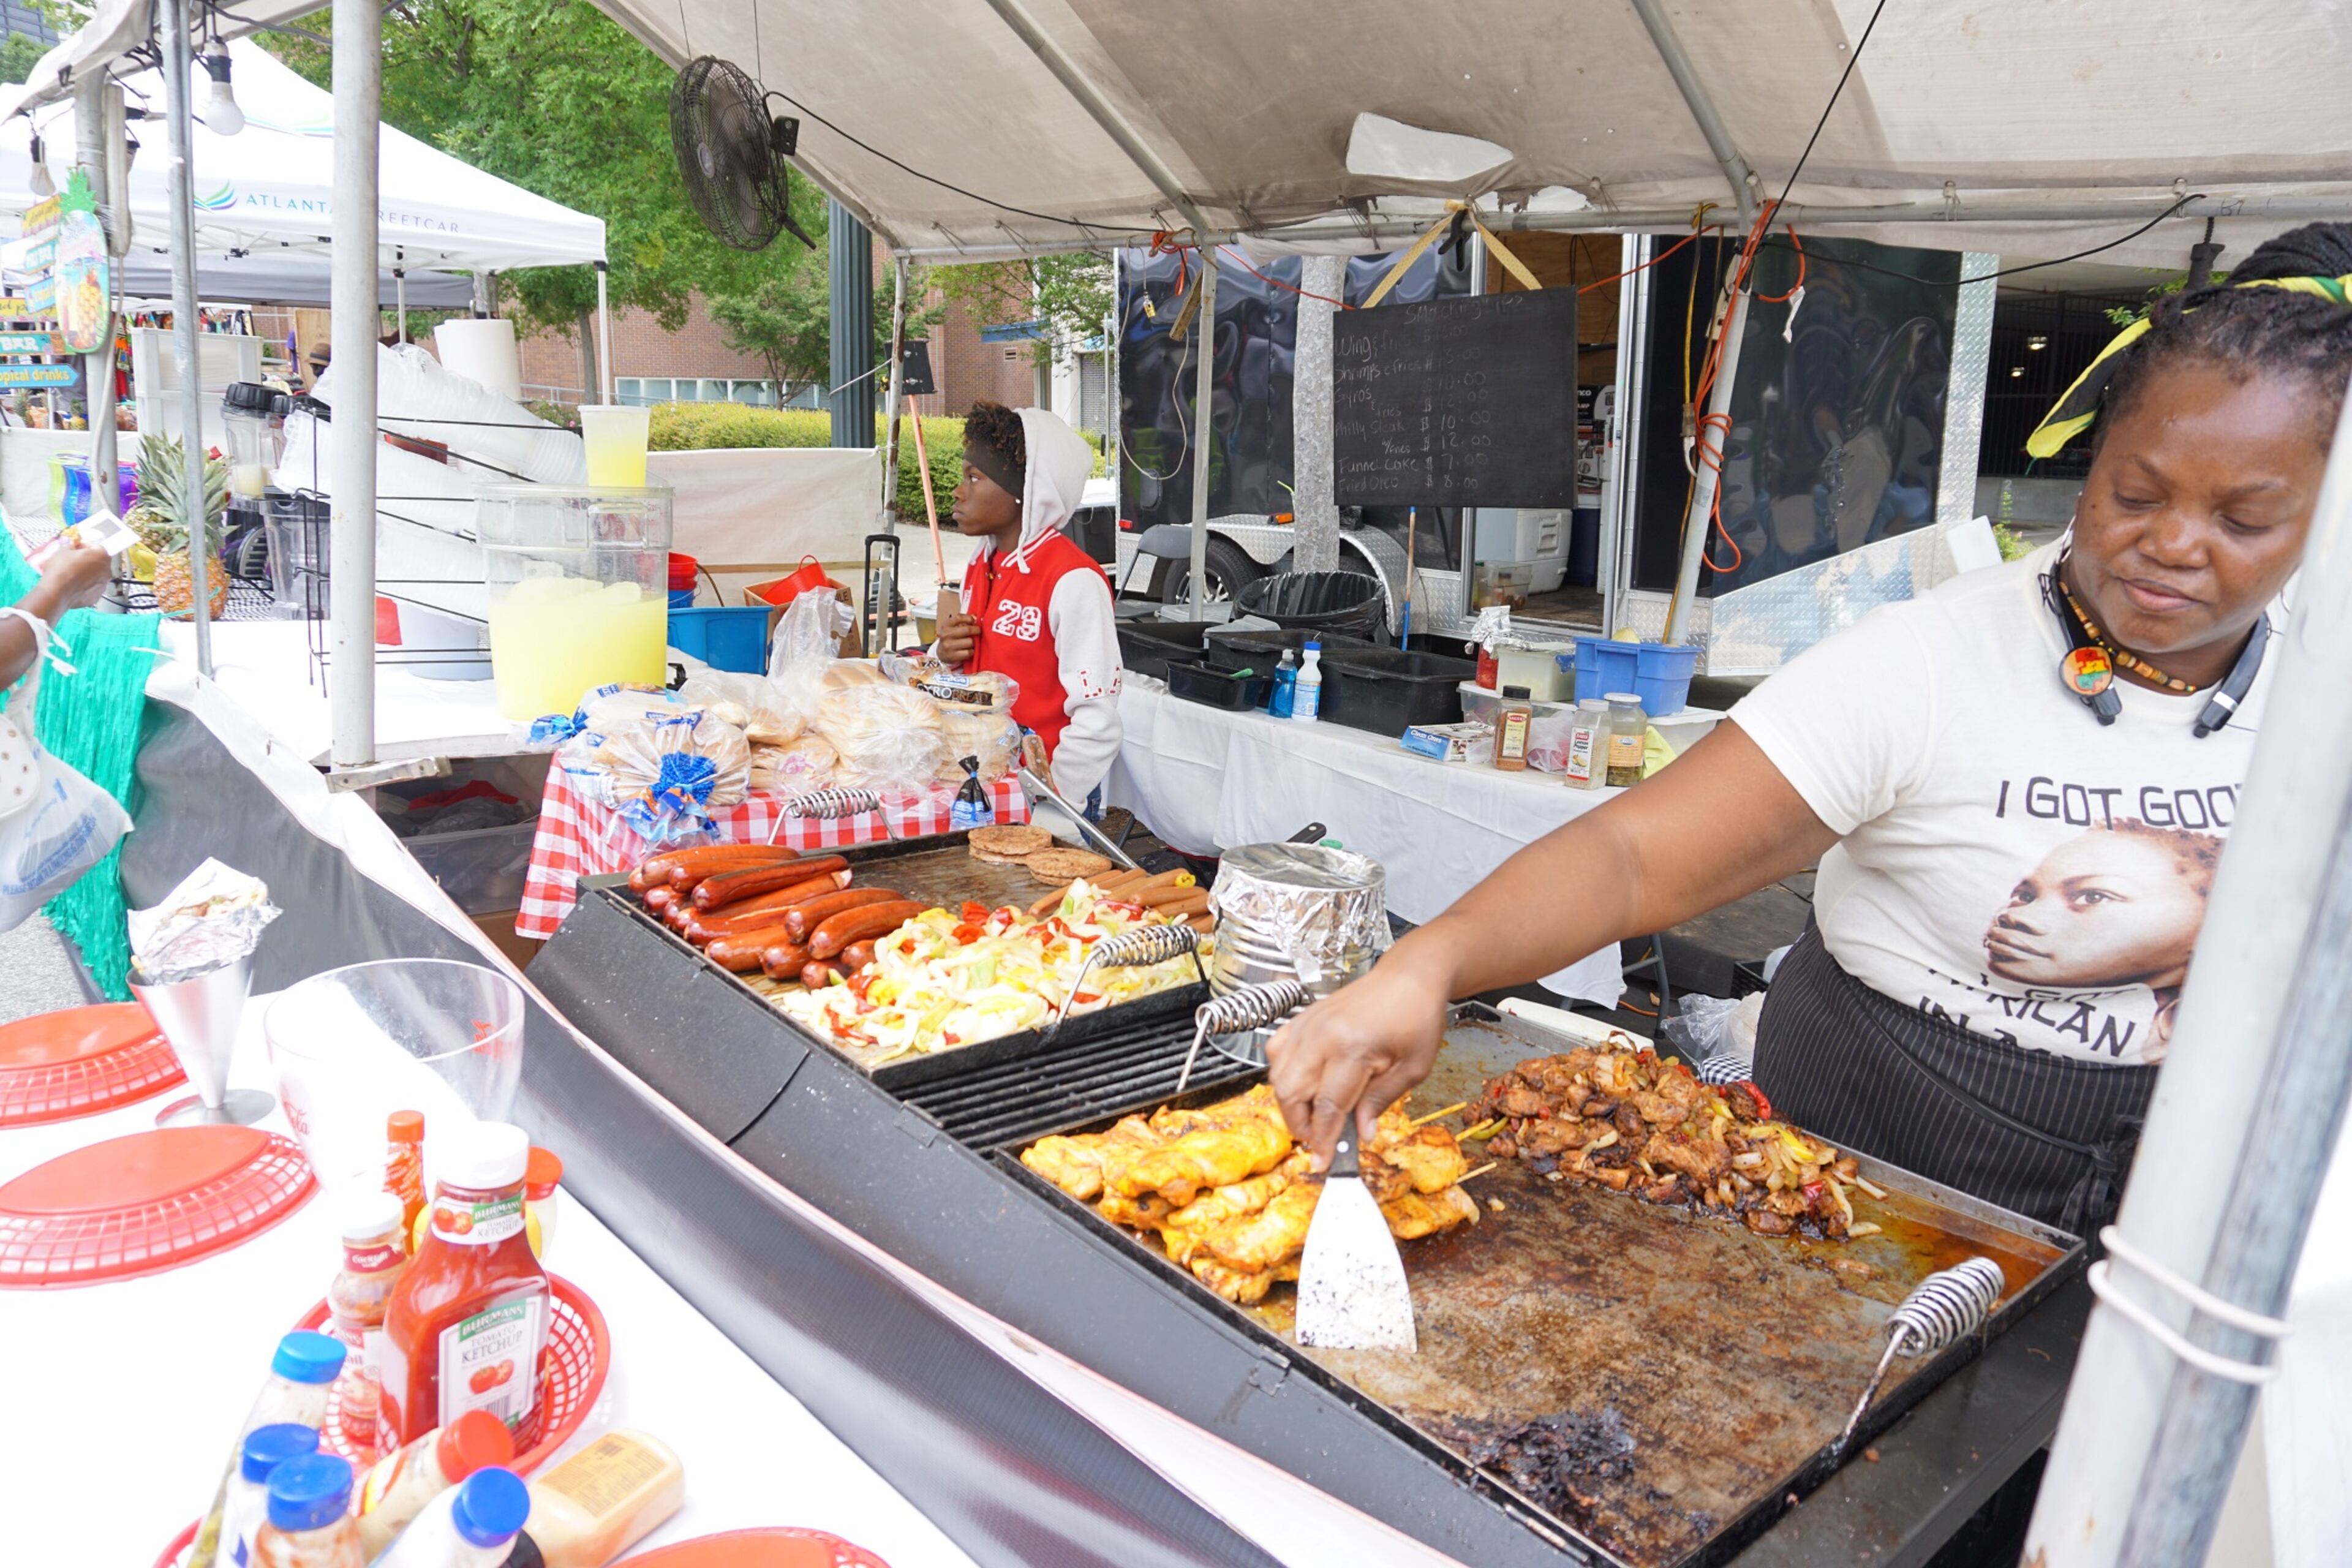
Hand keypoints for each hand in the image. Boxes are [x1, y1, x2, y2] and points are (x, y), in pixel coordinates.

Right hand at [37, 539, 111, 611]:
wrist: (56, 592)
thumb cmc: (61, 569)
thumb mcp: (62, 550)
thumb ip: (69, 545)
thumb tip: (69, 544)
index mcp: (102, 556)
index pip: (96, 547)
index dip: (84, 546)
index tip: (75, 548)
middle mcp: (107, 571)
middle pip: (97, 562)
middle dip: (86, 560)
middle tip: (72, 560)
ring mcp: (103, 586)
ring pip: (95, 576)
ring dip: (86, 573)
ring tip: (70, 574)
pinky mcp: (96, 597)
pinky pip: (90, 589)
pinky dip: (83, 586)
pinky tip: (71, 585)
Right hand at [936, 609, 979, 666]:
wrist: (941, 653)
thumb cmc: (951, 638)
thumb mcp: (953, 627)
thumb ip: (964, 621)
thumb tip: (976, 617)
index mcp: (946, 625)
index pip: (959, 617)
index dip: (969, 618)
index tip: (974, 621)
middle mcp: (946, 635)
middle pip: (967, 630)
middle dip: (976, 630)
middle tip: (978, 631)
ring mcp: (948, 646)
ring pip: (970, 642)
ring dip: (974, 643)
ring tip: (971, 643)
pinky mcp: (952, 656)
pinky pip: (969, 652)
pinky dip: (971, 651)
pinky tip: (968, 650)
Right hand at [1266, 941, 1452, 1165]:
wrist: (1409, 977)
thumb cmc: (1417, 1017)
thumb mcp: (1413, 1068)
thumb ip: (1381, 1101)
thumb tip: (1362, 1134)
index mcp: (1352, 1049)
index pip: (1327, 1107)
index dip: (1323, 1141)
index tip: (1323, 1164)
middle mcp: (1322, 1036)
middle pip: (1291, 1093)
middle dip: (1301, 1126)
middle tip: (1320, 1141)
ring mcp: (1308, 1025)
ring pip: (1278, 1076)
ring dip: (1291, 1104)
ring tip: (1315, 1116)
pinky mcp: (1302, 1019)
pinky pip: (1277, 1053)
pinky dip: (1284, 1074)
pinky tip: (1304, 1083)